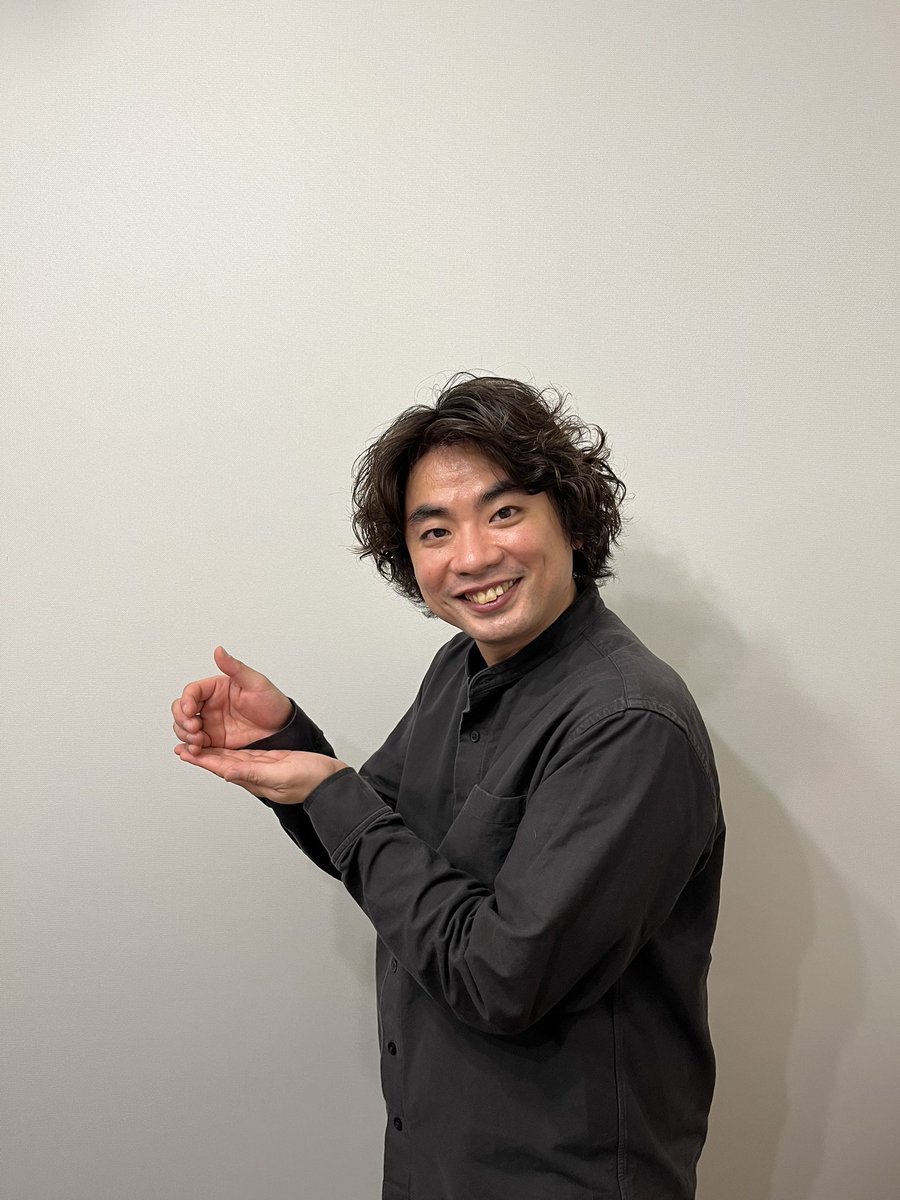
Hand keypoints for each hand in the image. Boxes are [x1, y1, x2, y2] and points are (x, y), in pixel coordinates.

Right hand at [172, 647, 292, 751]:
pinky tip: (195, 750)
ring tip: (198, 741)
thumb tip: (219, 650)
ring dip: (185, 735)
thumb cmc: (272, 703)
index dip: (186, 700)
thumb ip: (235, 668)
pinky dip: (190, 747)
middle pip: (181, 710)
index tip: (190, 710)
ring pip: (184, 728)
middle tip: (195, 728)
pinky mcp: (214, 741)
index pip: (192, 692)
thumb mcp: (256, 682)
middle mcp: (210, 705)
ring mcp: (210, 724)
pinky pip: (195, 744)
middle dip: (182, 720)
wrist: (283, 730)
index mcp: (216, 689)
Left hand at [173, 745, 346, 803]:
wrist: (330, 782)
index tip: (184, 751)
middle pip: (222, 762)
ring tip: (197, 743)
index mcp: (253, 778)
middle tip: (182, 744)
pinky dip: (230, 749)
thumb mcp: (280, 775)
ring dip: (213, 751)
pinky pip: (244, 754)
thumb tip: (226, 772)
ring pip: (231, 757)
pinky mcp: (270, 759)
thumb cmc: (310, 781)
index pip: (221, 767)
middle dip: (202, 754)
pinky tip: (225, 745)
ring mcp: (262, 766)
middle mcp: (254, 773)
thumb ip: (253, 773)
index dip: (202, 759)